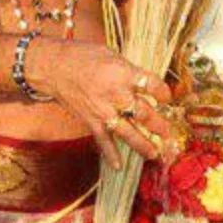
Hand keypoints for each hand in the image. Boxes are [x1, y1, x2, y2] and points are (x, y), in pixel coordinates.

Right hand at [27, 38, 178, 159]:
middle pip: (144, 113)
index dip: (163, 92)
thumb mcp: (112, 55)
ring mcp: (103, 110)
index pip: (152, 85)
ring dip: (143, 145)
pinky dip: (110, 154)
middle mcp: (116, 94)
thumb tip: (144, 85)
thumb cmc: (83, 55)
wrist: (53, 66)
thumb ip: (129, 72)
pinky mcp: (91, 121)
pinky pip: (103, 140)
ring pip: (128, 132)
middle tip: (169, 133)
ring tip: (155, 154)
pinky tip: (119, 166)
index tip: (167, 98)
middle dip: (159, 125)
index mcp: (123, 73)